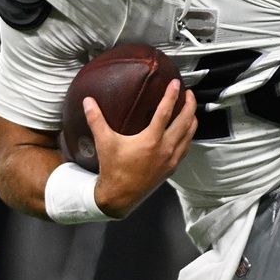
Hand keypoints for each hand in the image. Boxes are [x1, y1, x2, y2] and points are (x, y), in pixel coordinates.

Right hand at [84, 79, 196, 216]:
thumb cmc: (113, 168)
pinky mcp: (172, 167)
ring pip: (189, 135)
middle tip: (189, 93)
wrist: (120, 196)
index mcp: (151, 140)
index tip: (176, 84)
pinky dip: (188, 136)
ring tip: (190, 109)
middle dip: (189, 105)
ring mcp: (172, 159)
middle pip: (185, 122)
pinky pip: (186, 147)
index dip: (171, 96)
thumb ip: (96, 119)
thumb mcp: (104, 142)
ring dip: (192, 119)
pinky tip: (186, 131)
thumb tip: (87, 100)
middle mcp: (166, 148)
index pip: (165, 112)